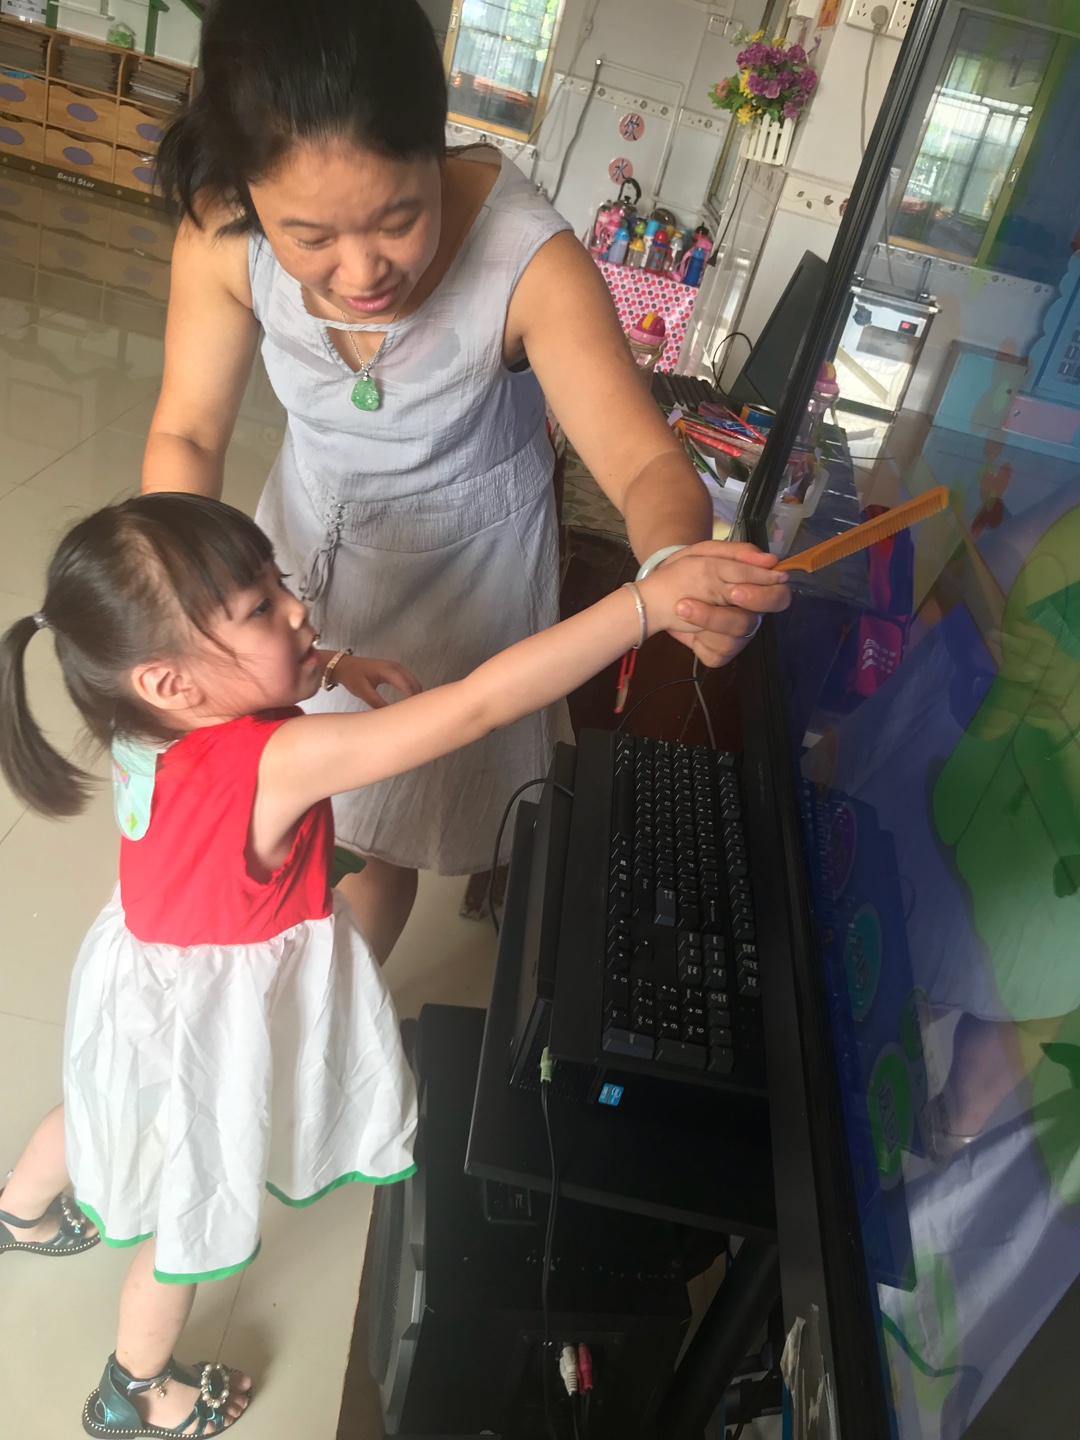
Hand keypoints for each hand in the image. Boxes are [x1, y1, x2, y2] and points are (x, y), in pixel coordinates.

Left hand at [331, 654, 422, 707]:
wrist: (344, 665)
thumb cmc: (352, 676)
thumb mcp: (363, 691)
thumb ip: (377, 703)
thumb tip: (390, 715)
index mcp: (388, 670)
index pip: (406, 686)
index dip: (411, 700)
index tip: (411, 714)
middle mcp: (396, 666)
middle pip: (414, 683)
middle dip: (416, 698)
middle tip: (413, 715)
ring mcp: (396, 667)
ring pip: (413, 682)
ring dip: (414, 695)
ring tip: (410, 711)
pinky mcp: (395, 670)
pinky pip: (408, 681)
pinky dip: (410, 691)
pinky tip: (406, 702)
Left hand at [638, 541, 790, 667]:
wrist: (660, 591)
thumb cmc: (691, 569)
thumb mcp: (707, 553)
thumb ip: (738, 554)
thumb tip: (770, 560)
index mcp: (755, 590)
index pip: (779, 597)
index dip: (763, 597)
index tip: (735, 591)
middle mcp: (750, 615)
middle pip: (751, 623)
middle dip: (722, 616)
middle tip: (691, 604)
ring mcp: (736, 637)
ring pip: (731, 640)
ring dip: (703, 622)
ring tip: (680, 608)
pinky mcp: (720, 653)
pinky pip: (718, 653)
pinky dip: (699, 641)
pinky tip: (686, 629)